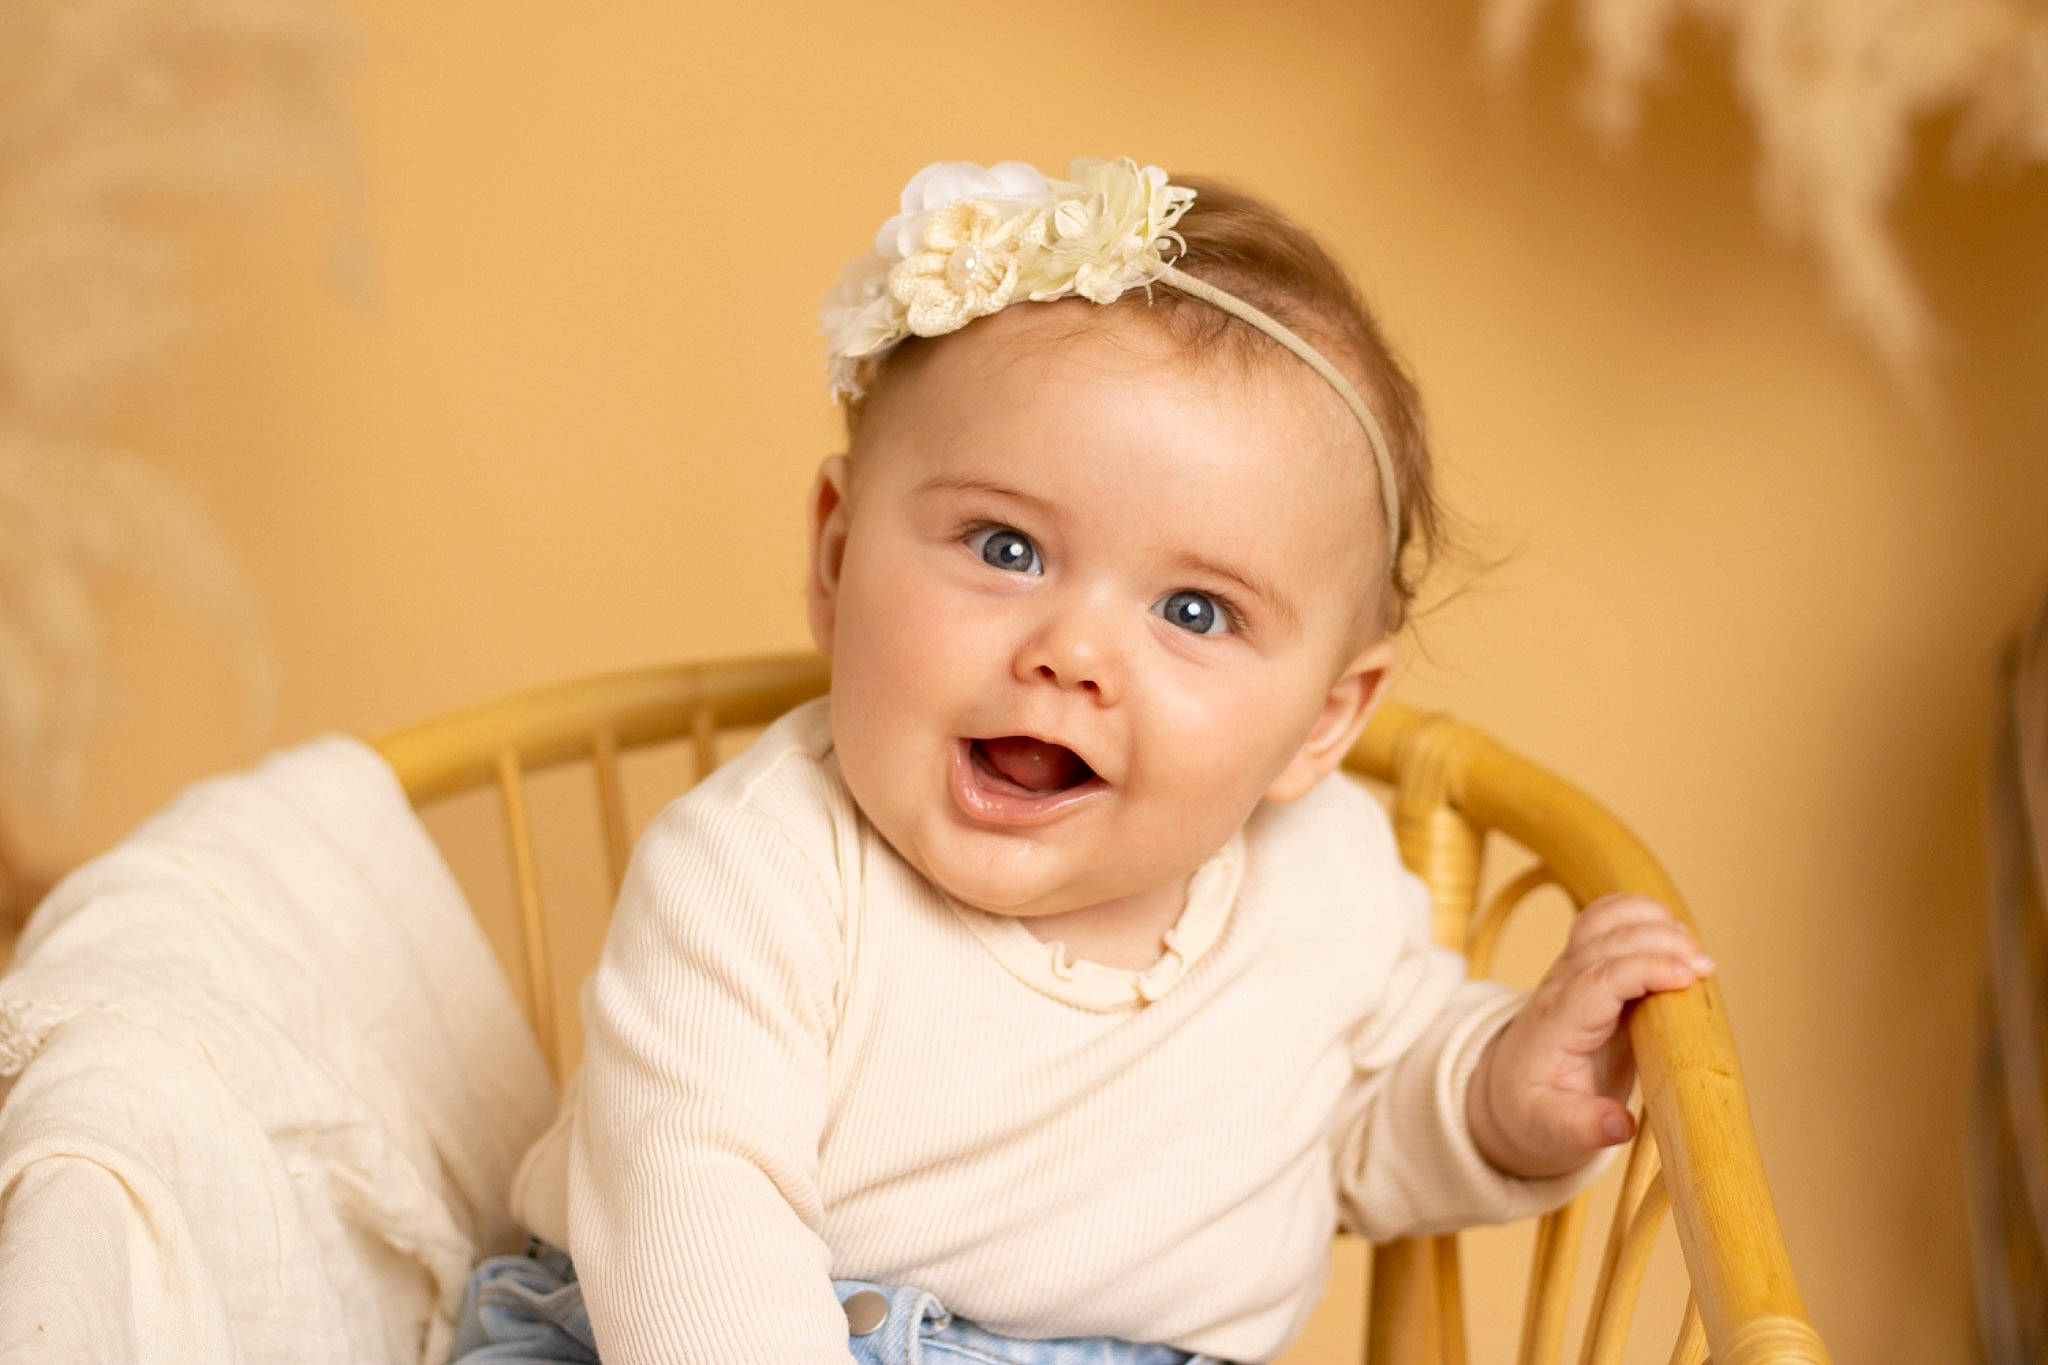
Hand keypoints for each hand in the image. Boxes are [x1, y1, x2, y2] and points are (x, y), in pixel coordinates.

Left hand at [1466, 893, 1712, 1178]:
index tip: (1687, 978)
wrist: (1509, 1090)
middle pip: (1604, 941)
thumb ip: (1581, 1127)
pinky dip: (1639, 913)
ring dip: (1650, 921)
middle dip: (1658, 942)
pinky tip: (1673, 930)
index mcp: (1556, 1026)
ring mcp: (1571, 970)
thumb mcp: (1549, 1130)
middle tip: (1706, 966)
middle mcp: (1560, 988)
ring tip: (1695, 949)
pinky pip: (1605, 921)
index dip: (1642, 970)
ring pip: (1602, 920)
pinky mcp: (1587, 966)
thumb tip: (1621, 1125)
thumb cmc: (1533, 1110)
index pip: (1596, 981)